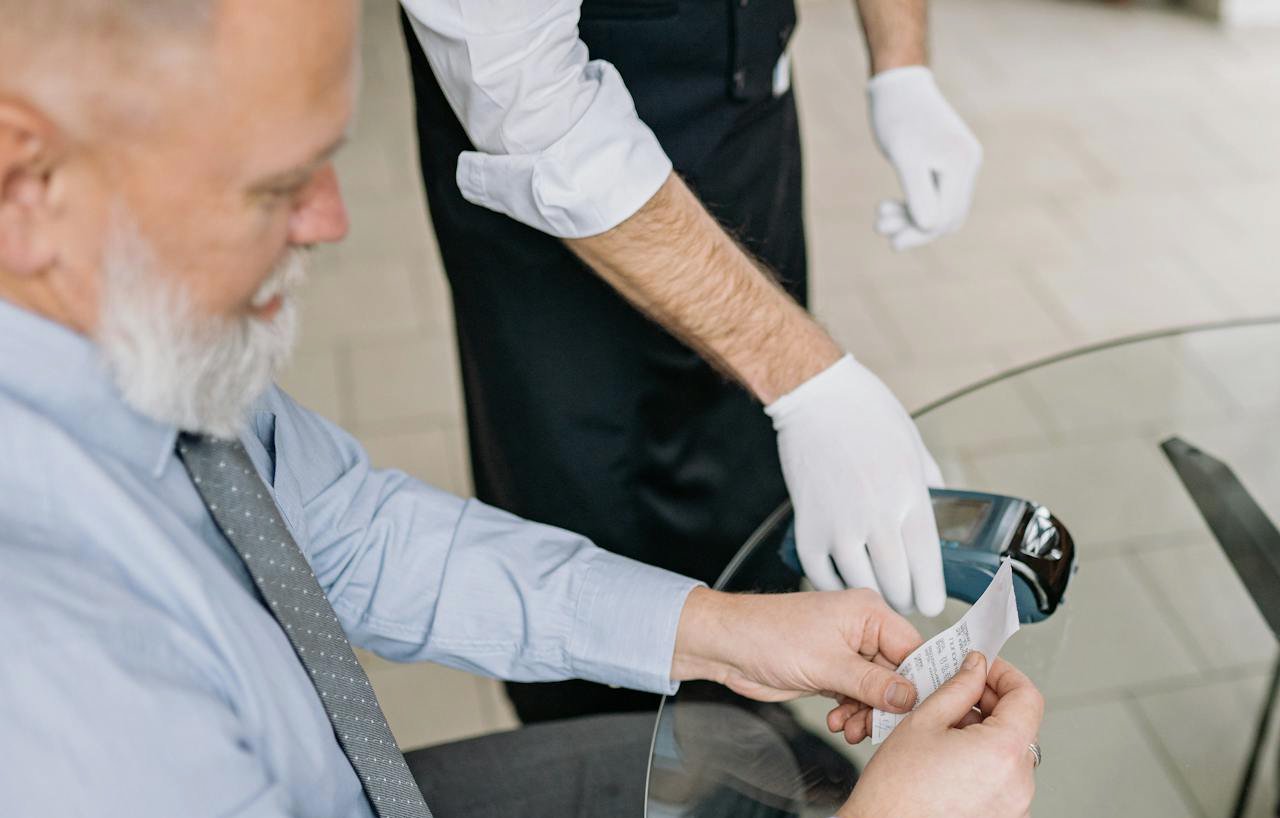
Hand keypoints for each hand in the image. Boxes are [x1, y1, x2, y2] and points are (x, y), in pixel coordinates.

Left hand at [671, 586, 924, 712]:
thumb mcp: (827, 663)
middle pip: (897, 675)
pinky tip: (838, 722)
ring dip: (866, 714)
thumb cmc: (768, 635)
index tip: (918, 711)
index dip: (918, 682)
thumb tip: (909, 697)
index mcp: (868, 613)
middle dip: (887, 705)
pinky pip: (856, 696)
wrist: (728, 645)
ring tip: (849, 728)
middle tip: (876, 727)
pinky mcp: (831, 670)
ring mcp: (846, 652)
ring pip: (877, 691)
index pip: (913, 649)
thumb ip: (872, 683)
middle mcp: (862, 630)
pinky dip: (851, 713)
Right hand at [765, 354, 945, 614]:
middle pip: (896, 583)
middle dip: (903, 599)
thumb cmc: (869, 413)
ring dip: (870, 595)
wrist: (819, 398)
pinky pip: (820, 572)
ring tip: (874, 594)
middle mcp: (878, 515)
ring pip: (859, 583)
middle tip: (903, 600)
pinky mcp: (808, 525)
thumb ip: (928, 483)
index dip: (930, 594)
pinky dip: (831, 584)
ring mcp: (840, 523)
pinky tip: (840, 581)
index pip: (927, 564)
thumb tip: (939, 508)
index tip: (930, 604)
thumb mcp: (915, 446)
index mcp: (910, 495)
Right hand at [836, 652, 1042, 817]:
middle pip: (1020, 725)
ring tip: (947, 730)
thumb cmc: (896, 789)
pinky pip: (1004, 778)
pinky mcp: (1004, 817)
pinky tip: (952, 757)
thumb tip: (975, 667)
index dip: (1005, 674)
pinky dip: (984, 761)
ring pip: (1010, 752)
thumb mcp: (924, 721)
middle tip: (958, 693)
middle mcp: (1019, 784)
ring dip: (986, 732)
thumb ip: (958, 687)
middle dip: (991, 703)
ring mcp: (1015, 806)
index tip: (985, 668)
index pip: (1027, 697)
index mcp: (1003, 753)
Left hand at [867, 65, 981, 250]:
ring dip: (911, 217)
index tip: (890, 240)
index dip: (919, 234)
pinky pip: (937, 195)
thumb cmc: (897, 117)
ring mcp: (961, 163)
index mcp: (961, 164)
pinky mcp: (949, 162)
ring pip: (941, 207)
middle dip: (914, 227)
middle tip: (879, 226)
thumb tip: (930, 228)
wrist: (899, 83)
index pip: (946, 217)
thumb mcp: (903, 157)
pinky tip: (890, 205)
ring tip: (879, 215)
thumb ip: (918, 192)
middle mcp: (968, 164)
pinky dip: (914, 204)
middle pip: (947, 216)